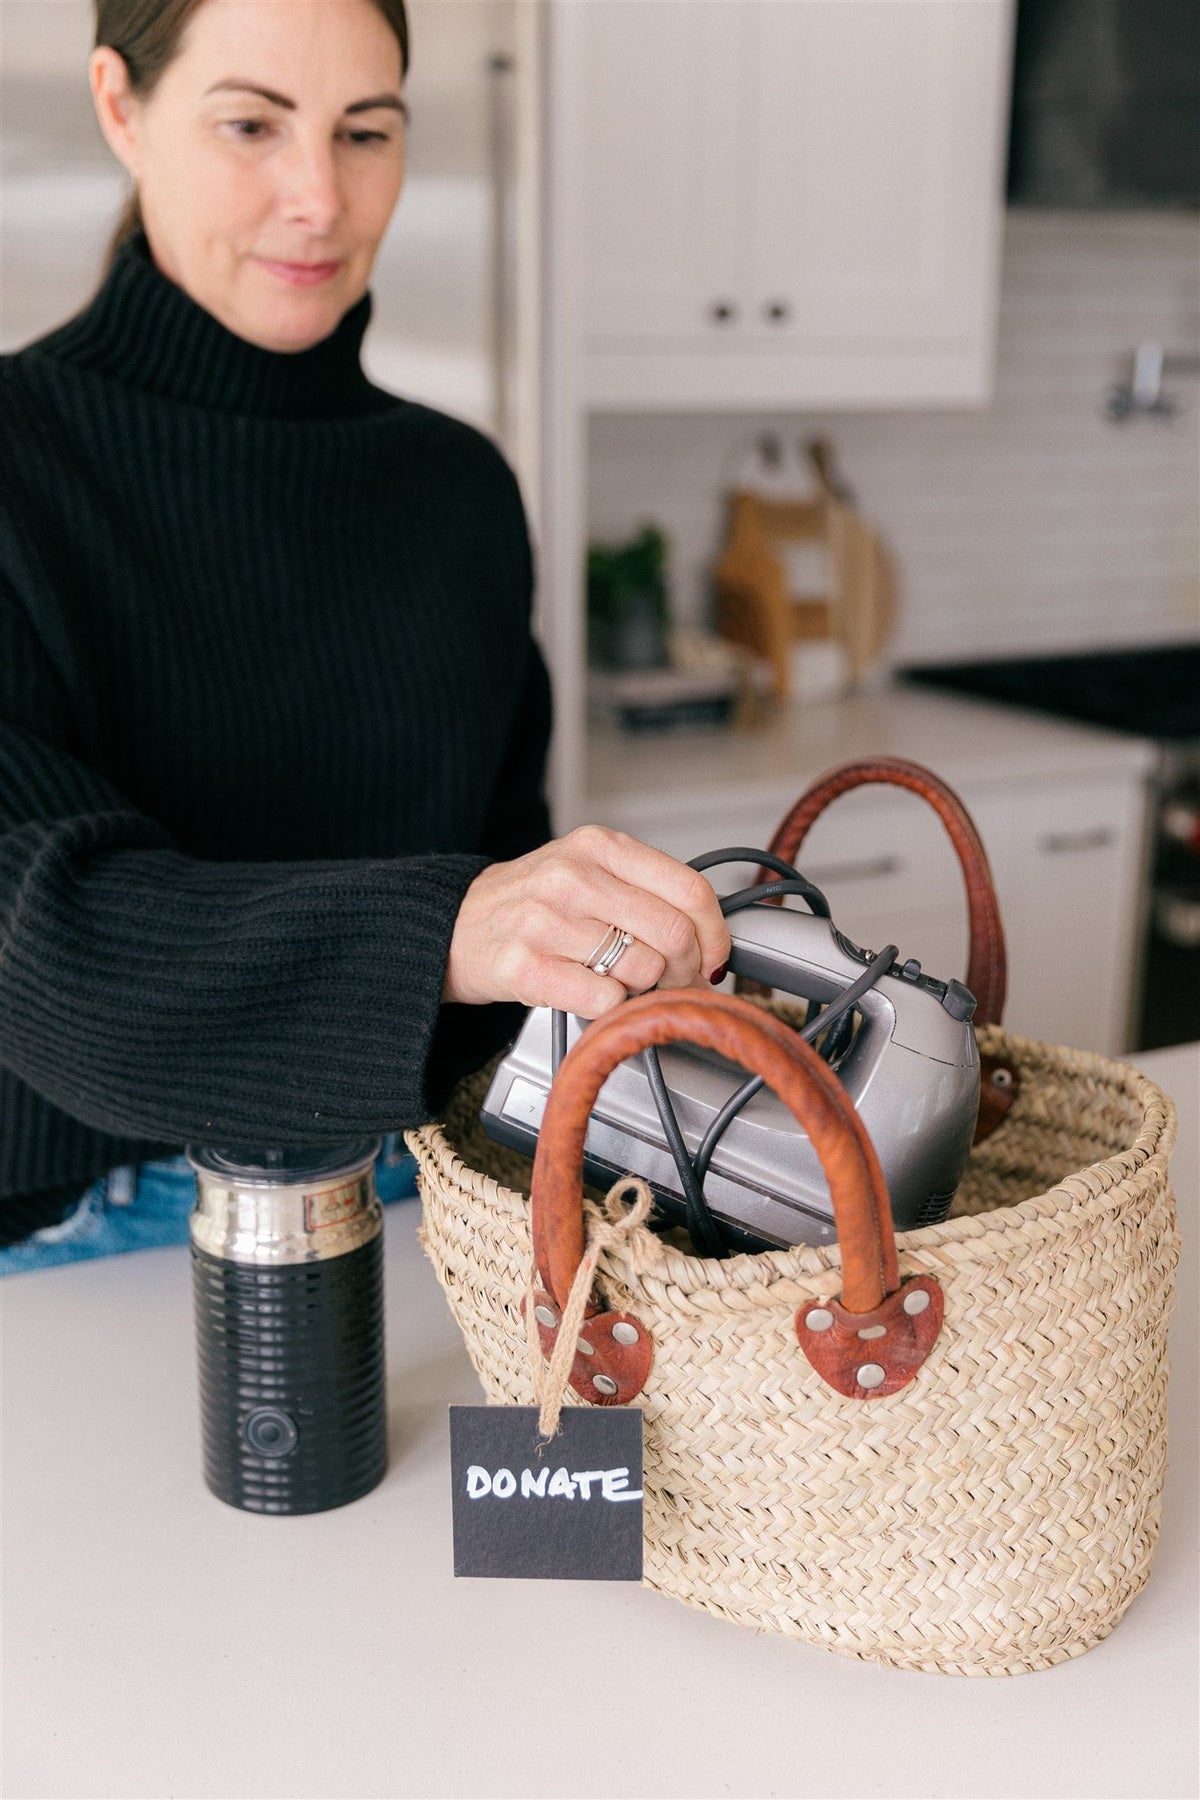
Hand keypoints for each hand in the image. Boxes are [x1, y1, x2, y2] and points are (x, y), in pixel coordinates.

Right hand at [443, 825, 730, 1016]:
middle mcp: (572, 876)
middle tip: (674, 982)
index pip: (691, 889)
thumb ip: (645, 889)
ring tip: (626, 985)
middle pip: (674, 934)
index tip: (714, 956)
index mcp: (598, 846)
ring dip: (647, 991)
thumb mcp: (586, 871)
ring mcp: (545, 921)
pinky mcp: (525, 968)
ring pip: (643, 969)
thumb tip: (711, 936)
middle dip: (687, 971)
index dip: (716, 933)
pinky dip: (611, 1007)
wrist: (452, 927)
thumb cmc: (531, 905)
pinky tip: (593, 995)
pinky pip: (604, 1000)